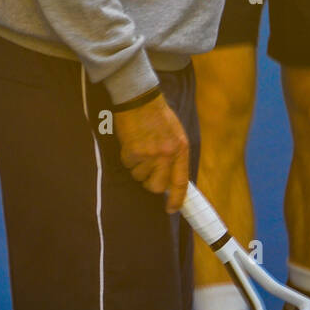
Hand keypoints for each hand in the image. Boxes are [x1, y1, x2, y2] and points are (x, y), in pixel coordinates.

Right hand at [114, 95, 190, 212]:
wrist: (140, 99)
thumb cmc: (159, 116)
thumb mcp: (176, 134)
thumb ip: (175, 156)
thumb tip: (171, 180)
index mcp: (181, 149)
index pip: (181, 181)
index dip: (177, 199)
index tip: (172, 209)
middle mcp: (167, 154)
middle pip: (157, 186)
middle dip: (151, 183)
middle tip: (148, 171)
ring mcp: (150, 154)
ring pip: (140, 177)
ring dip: (138, 167)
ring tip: (140, 147)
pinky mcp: (133, 152)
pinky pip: (128, 166)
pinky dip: (128, 158)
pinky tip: (132, 143)